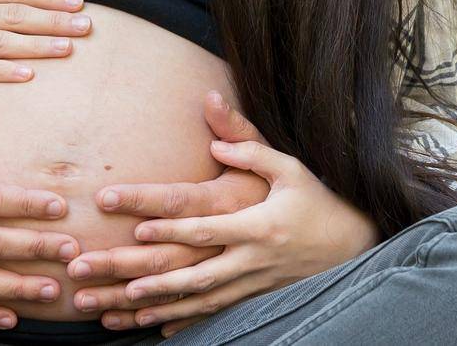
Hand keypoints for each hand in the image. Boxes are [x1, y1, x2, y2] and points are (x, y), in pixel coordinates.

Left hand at [100, 92, 380, 335]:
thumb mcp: (291, 168)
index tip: (139, 227)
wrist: (351, 245)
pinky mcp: (253, 297)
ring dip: (157, 304)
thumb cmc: (317, 200)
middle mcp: (251, 260)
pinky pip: (213, 313)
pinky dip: (184, 321)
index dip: (173, 228)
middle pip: (192, 272)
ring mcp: (252, 284)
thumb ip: (251, 148)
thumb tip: (214, 130)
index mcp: (258, 224)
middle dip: (145, 275)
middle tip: (104, 271)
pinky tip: (155, 325)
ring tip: (119, 307)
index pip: (207, 226)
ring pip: (197, 300)